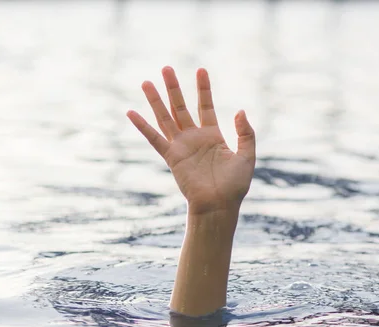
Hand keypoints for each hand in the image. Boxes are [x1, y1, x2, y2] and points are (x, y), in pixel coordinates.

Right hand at [127, 67, 255, 214]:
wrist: (219, 205)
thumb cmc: (235, 185)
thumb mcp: (247, 156)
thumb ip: (246, 133)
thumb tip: (240, 110)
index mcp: (213, 136)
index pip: (205, 106)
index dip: (204, 89)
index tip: (201, 70)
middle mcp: (194, 138)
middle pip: (181, 107)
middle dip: (174, 88)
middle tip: (166, 68)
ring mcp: (181, 147)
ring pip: (166, 118)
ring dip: (156, 101)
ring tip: (146, 82)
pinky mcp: (172, 157)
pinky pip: (155, 139)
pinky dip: (143, 126)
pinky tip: (131, 112)